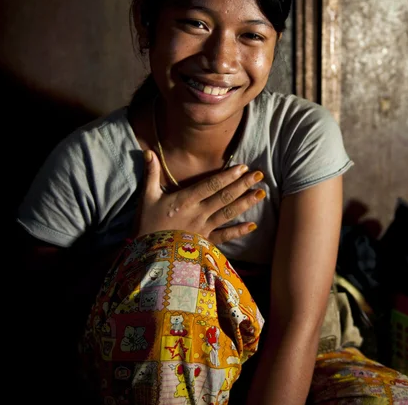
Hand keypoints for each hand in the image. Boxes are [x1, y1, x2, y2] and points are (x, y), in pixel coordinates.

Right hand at [133, 150, 264, 244]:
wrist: (147, 256)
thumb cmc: (146, 225)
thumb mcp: (147, 197)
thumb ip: (150, 174)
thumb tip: (148, 152)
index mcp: (184, 200)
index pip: (210, 185)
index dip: (228, 176)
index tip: (243, 167)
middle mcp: (197, 213)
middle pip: (224, 197)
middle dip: (243, 185)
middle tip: (260, 175)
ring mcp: (203, 229)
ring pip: (228, 214)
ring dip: (246, 203)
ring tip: (261, 194)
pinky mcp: (204, 242)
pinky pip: (224, 236)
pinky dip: (238, 231)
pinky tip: (252, 226)